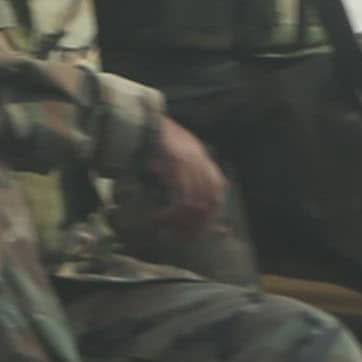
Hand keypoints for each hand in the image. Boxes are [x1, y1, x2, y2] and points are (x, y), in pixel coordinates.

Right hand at [125, 112, 231, 245]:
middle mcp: (201, 164)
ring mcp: (190, 166)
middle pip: (209, 204)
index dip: (210, 216)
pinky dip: (169, 215)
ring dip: (180, 223)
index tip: (197, 230)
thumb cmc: (156, 141)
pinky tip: (156, 218)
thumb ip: (188, 172)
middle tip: (182, 238)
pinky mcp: (176, 169)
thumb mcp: (179, 154)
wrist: (143, 122)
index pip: (218, 195)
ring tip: (167, 231)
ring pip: (195, 207)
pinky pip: (179, 202)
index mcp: (204, 161)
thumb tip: (188, 201)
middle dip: (197, 226)